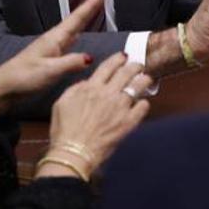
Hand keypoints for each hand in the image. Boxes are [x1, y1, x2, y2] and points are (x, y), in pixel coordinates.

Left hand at [0, 0, 102, 109]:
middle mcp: (54, 41)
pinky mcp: (49, 58)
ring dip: (83, 20)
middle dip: (88, 10)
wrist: (4, 87)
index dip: (89, 7)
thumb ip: (70, 63)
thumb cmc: (23, 77)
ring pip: (72, 30)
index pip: (76, 19)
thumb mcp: (49, 71)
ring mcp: (51, 49)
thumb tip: (90, 57)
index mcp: (54, 40)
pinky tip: (78, 36)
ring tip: (93, 12)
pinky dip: (77, 35)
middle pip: (75, 21)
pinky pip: (68, 42)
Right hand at [45, 52, 149, 172]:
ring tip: (147, 79)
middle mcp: (108, 93)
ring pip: (139, 86)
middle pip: (127, 72)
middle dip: (135, 66)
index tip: (124, 56)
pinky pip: (143, 106)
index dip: (118, 59)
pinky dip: (144, 103)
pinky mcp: (129, 122)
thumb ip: (76, 88)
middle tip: (138, 66)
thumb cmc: (65, 131)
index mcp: (91, 87)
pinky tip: (143, 103)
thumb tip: (87, 83)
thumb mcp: (62, 103)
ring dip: (144, 80)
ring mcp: (120, 107)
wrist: (74, 152)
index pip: (108, 66)